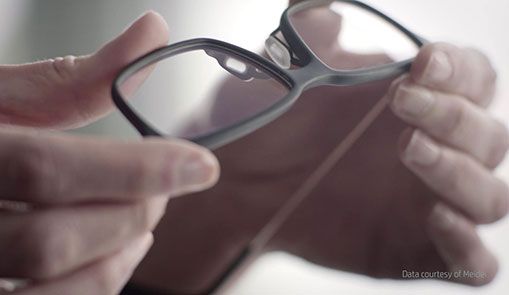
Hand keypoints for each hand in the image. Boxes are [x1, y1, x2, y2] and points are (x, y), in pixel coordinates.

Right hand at [0, 12, 218, 294]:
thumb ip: (71, 77)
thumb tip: (150, 34)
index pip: (44, 167)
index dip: (133, 169)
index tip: (200, 164)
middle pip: (50, 240)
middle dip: (129, 214)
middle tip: (168, 187)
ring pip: (49, 287)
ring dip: (117, 257)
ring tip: (146, 224)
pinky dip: (97, 284)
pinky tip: (117, 254)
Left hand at [131, 43, 507, 292]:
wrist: (243, 182)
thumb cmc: (271, 124)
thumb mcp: (287, 72)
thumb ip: (315, 37)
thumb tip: (330, 14)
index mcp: (423, 103)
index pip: (475, 80)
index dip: (460, 69)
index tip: (423, 64)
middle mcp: (437, 152)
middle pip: (487, 137)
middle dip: (451, 116)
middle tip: (401, 103)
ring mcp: (429, 205)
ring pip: (488, 196)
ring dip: (459, 172)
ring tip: (408, 147)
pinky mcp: (414, 251)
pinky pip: (468, 262)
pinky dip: (466, 247)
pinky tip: (437, 220)